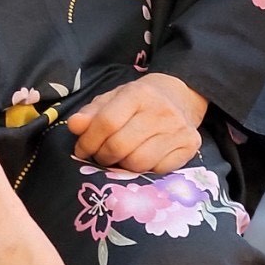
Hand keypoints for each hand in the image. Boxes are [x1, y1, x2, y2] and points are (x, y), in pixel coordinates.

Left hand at [66, 73, 207, 172]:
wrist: (180, 96)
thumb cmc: (139, 101)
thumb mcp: (112, 100)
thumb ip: (91, 113)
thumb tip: (74, 126)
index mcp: (138, 93)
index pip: (106, 123)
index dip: (88, 141)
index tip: (82, 149)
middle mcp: (161, 110)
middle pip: (120, 146)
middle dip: (103, 157)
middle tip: (101, 156)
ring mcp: (178, 129)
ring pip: (138, 163)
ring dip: (123, 166)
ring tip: (121, 158)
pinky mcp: (190, 146)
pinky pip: (158, 171)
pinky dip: (145, 171)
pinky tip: (142, 159)